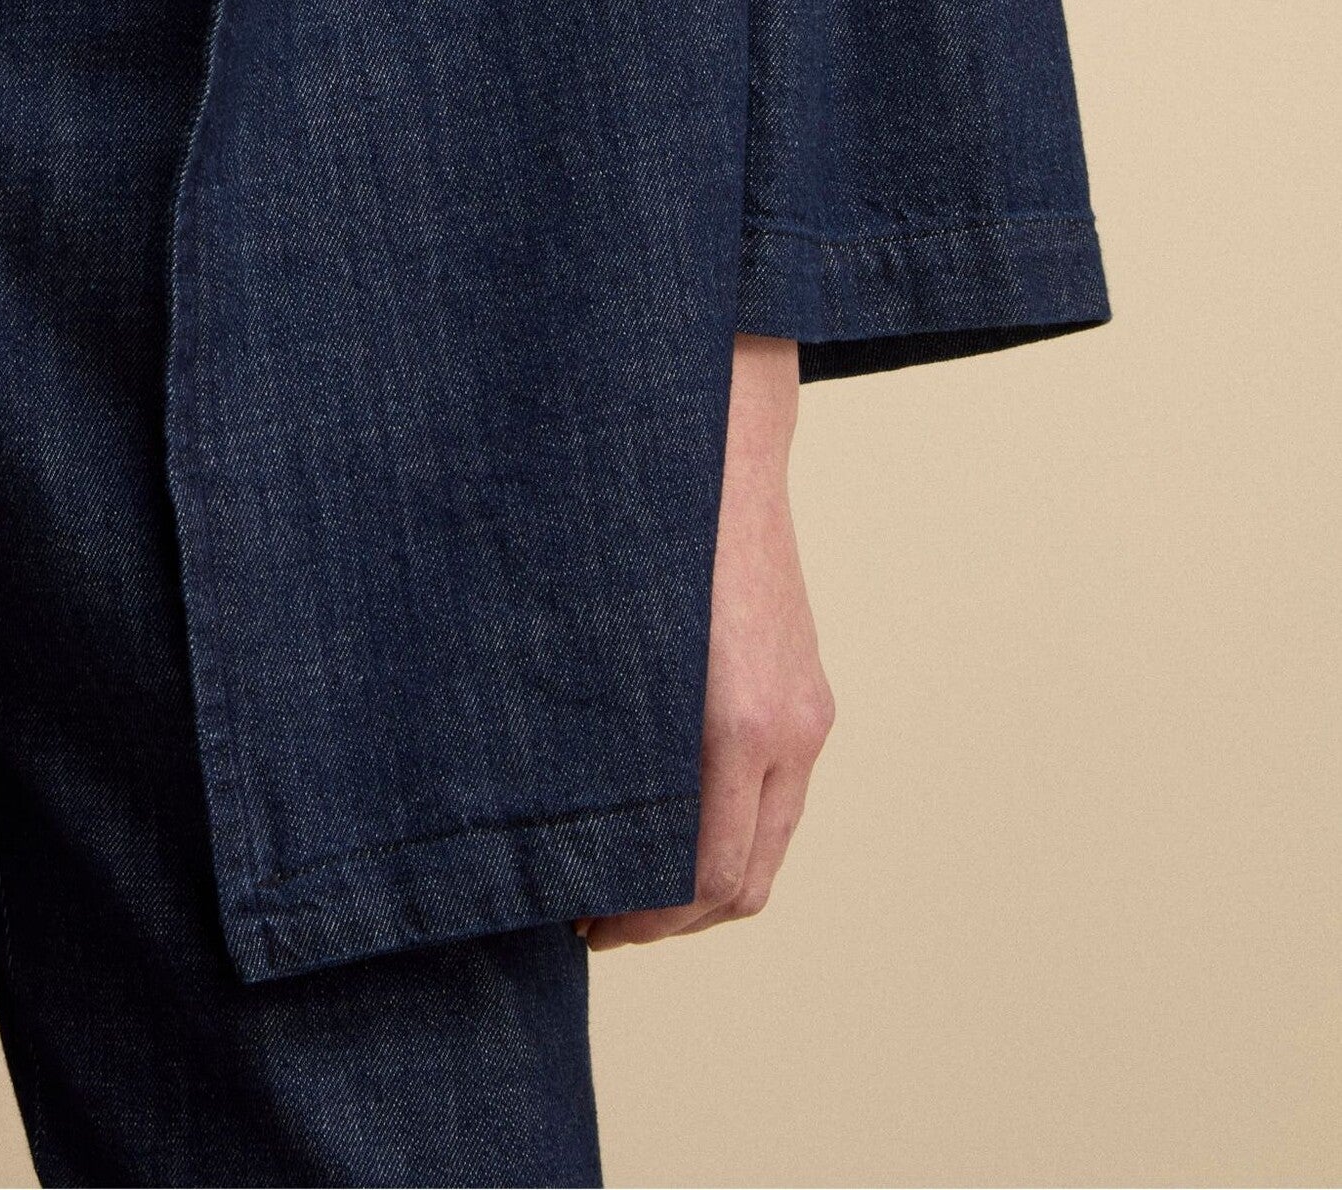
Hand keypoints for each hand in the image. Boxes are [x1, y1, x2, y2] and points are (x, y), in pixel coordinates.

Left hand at [579, 332, 833, 947]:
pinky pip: (779, 796)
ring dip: (702, 884)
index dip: (643, 920)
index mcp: (733, 718)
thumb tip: (548, 810)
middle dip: (669, 920)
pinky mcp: (808, 690)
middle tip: (595, 920)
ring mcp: (807, 709)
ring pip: (767, 846)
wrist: (719, 435)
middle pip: (742, 884)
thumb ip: (598, 728)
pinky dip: (731, 830)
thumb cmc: (641, 522)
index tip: (583, 921)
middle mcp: (786, 724)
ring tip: (628, 878)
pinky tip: (671, 815)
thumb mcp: (605, 633)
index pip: (704, 875)